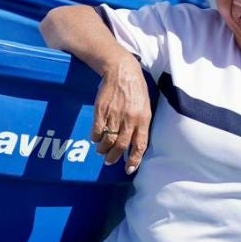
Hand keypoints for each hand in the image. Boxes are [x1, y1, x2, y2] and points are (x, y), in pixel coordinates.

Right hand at [91, 55, 150, 173]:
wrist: (122, 71)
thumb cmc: (136, 89)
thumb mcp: (145, 107)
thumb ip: (140, 124)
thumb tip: (134, 141)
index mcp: (143, 119)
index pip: (139, 145)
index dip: (134, 159)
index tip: (129, 169)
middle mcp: (129, 120)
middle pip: (121, 145)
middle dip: (114, 157)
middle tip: (109, 161)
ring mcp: (114, 115)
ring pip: (108, 140)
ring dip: (104, 149)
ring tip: (101, 151)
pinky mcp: (101, 111)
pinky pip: (97, 130)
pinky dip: (96, 137)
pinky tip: (96, 138)